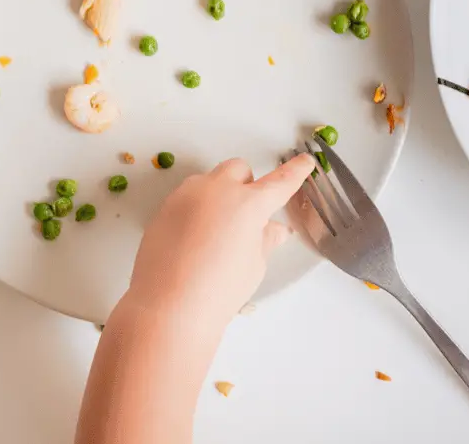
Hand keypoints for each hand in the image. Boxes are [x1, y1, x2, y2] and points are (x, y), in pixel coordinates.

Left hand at [124, 154, 315, 323]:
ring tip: (217, 230)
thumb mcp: (254, 265)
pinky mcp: (164, 207)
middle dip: (247, 185)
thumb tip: (274, 229)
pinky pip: (187, 196)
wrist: (169, 306)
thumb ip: (265, 239)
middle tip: (247, 216)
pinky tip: (194, 239)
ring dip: (219, 194)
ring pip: (209, 180)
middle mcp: (217, 191)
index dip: (295, 172)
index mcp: (249, 204)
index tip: (304, 162)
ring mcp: (187, 196)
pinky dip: (196, 208)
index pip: (280, 182)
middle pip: (239, 170)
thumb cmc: (218, 289)